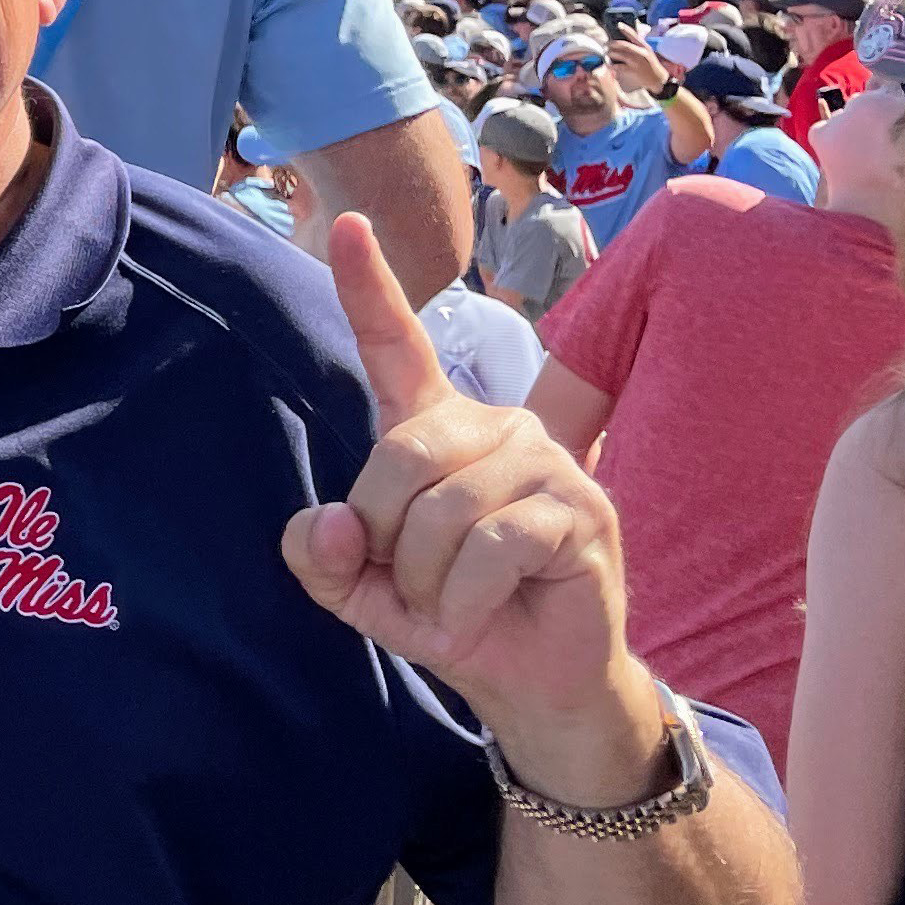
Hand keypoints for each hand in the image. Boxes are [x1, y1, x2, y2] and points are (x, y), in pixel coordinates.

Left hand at [282, 216, 658, 796]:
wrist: (532, 681)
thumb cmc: (449, 614)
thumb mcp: (361, 591)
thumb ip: (321, 557)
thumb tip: (328, 523)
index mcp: (435, 428)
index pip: (397, 346)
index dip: (368, 286)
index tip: (346, 223)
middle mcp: (495, 425)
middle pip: (400, 454)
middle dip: (383, 536)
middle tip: (408, 584)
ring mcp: (547, 461)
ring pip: (444, 506)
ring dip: (425, 578)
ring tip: (448, 602)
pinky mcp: (583, 510)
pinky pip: (491, 545)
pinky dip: (463, 598)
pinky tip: (478, 614)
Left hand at [605, 34, 672, 95]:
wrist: (657, 79)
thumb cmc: (649, 64)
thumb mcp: (647, 53)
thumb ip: (637, 46)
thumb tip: (621, 41)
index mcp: (645, 47)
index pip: (635, 35)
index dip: (626, 29)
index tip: (618, 24)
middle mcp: (642, 53)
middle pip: (624, 45)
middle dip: (613, 43)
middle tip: (606, 44)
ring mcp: (637, 62)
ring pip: (620, 55)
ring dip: (610, 53)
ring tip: (606, 53)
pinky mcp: (633, 70)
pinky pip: (618, 66)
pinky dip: (611, 65)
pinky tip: (608, 64)